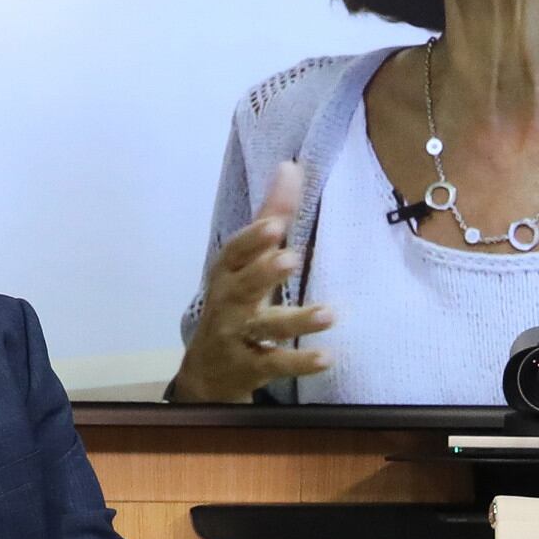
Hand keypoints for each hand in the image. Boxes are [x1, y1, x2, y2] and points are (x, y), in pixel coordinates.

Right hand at [166, 161, 334, 400]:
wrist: (209, 372)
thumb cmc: (235, 304)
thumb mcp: (248, 262)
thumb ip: (271, 217)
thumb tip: (290, 166)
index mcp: (228, 273)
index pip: (235, 251)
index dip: (252, 238)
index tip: (274, 224)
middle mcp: (228, 302)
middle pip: (243, 286)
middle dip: (264, 271)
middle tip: (291, 258)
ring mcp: (237, 336)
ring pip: (265, 326)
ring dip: (297, 320)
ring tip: (330, 313)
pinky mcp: (249, 367)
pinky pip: (275, 364)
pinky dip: (300, 362)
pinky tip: (327, 357)